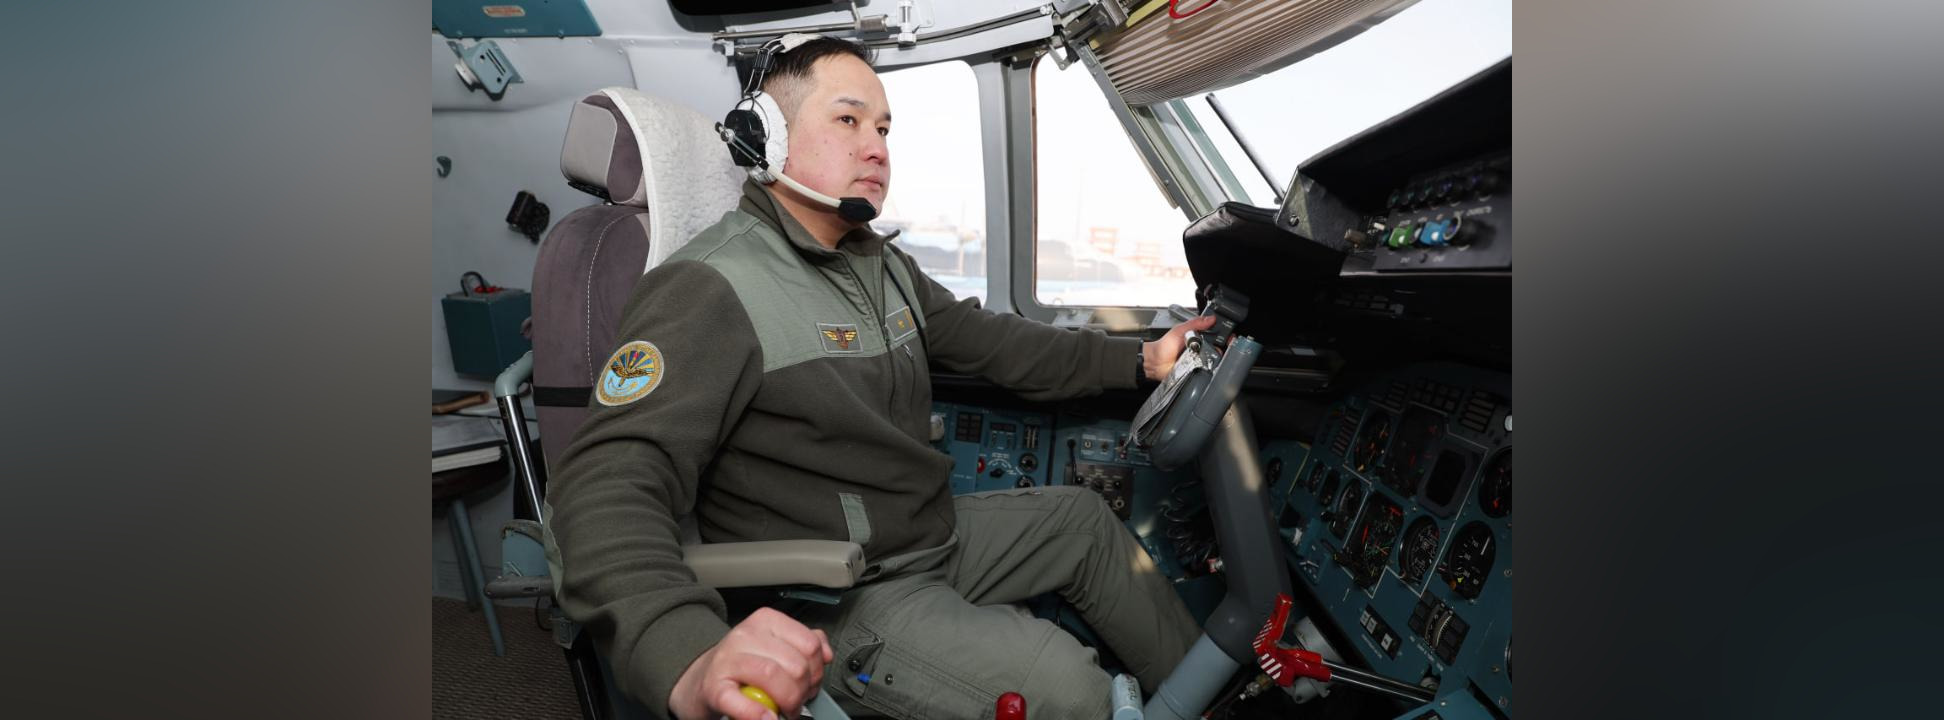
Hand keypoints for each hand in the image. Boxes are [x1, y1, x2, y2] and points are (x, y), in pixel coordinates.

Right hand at [668, 607, 833, 719]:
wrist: (702, 678)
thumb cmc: (743, 664)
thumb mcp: (774, 644)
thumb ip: (803, 643)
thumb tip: (825, 653)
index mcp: (765, 621)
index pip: (809, 644)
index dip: (817, 670)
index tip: (811, 682)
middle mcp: (745, 635)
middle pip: (795, 664)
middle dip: (803, 691)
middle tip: (797, 701)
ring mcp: (727, 660)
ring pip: (772, 677)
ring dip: (786, 703)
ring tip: (783, 710)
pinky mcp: (713, 687)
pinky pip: (740, 701)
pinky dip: (757, 714)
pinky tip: (766, 717)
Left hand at [1141, 315, 1217, 381]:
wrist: (1155, 362)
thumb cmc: (1164, 346)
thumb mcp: (1180, 330)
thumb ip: (1195, 323)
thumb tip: (1210, 318)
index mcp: (1197, 337)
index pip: (1214, 335)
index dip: (1221, 335)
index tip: (1226, 335)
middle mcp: (1200, 348)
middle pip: (1217, 348)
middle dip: (1219, 347)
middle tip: (1215, 346)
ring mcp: (1199, 360)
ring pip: (1213, 359)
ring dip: (1214, 358)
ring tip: (1207, 355)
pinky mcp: (1197, 370)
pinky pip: (1206, 370)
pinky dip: (1207, 368)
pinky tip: (1204, 364)